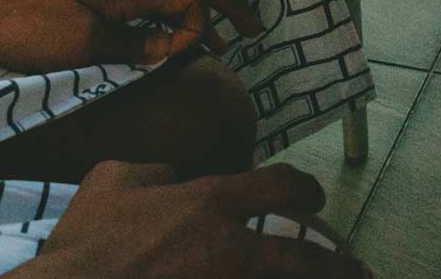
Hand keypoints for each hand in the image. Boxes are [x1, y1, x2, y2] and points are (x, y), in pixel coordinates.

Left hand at [0, 0, 263, 74]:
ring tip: (218, 34)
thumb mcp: (80, 46)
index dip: (200, 30)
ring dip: (203, 3)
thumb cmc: (24, 19)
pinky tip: (164, 29)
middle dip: (228, 3)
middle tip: (253, 29)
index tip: (187, 58)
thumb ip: (129, 48)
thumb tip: (171, 50)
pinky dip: (174, 5)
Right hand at [26, 161, 364, 276]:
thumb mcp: (114, 179)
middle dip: (334, 263)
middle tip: (354, 268)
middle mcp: (227, 245)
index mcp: (209, 201)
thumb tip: (175, 178)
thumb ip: (156, 172)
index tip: (314, 197)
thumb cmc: (86, 240)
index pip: (278, 186)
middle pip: (300, 254)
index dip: (303, 189)